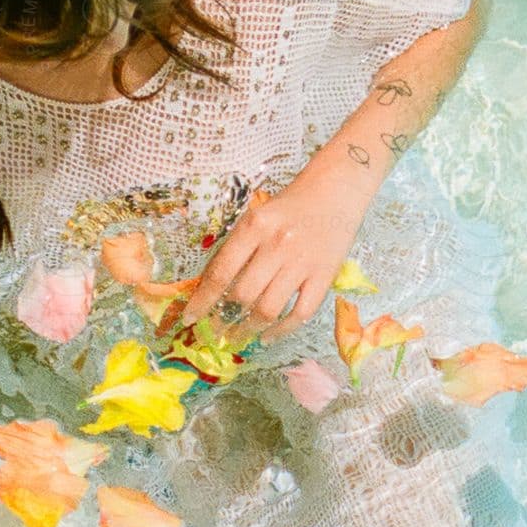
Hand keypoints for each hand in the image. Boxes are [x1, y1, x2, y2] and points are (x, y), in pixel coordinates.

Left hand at [178, 166, 373, 348]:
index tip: (190, 318)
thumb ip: (235, 248)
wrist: (336, 190)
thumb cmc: (289, 205)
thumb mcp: (256, 216)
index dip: (202, 300)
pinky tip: (269, 336)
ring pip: (269, 309)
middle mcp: (277, 245)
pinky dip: (282, 330)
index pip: (221, 272)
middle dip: (223, 320)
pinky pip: (301, 313)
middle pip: (243, 295)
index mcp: (254, 226)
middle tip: (214, 333)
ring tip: (238, 337)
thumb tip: (210, 288)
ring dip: (249, 329)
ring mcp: (302, 263)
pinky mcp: (325, 275)